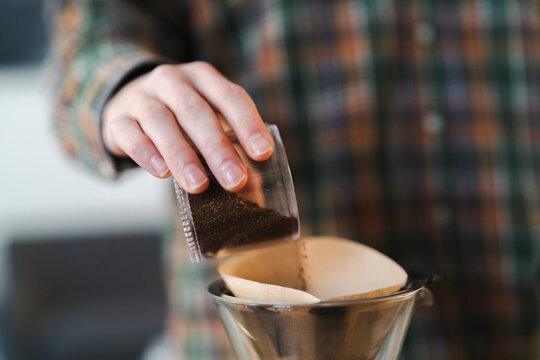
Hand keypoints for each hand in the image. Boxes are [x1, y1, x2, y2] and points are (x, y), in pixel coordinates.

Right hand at [102, 62, 273, 192]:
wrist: (127, 103)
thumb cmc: (180, 118)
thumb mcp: (206, 119)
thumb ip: (228, 145)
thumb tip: (253, 188)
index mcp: (203, 78)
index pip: (230, 97)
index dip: (248, 124)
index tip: (263, 153)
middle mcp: (172, 80)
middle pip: (195, 111)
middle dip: (217, 148)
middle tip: (235, 180)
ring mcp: (141, 97)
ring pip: (160, 121)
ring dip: (181, 154)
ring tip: (198, 185)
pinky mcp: (117, 118)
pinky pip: (129, 133)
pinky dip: (145, 152)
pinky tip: (161, 173)